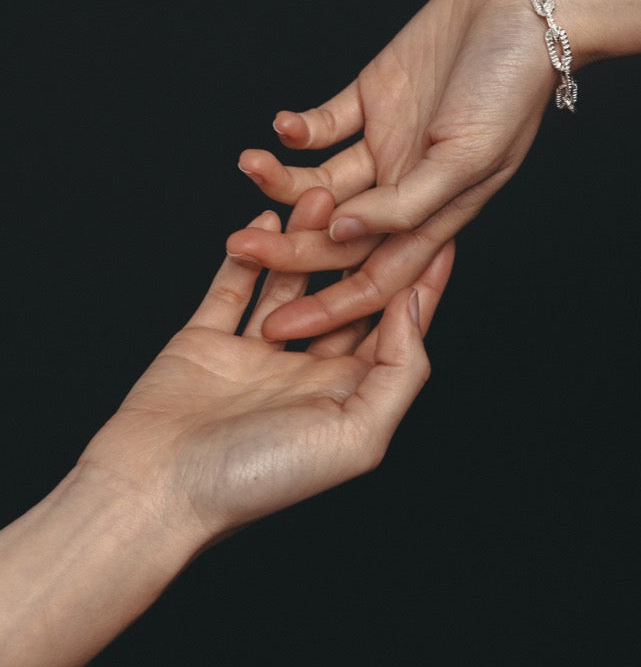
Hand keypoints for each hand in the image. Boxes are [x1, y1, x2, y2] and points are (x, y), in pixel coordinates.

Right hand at [79, 190, 453, 545]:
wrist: (155, 491)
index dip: (420, 285)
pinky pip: (233, 286)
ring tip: (322, 193)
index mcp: (345, 400)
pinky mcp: (205, 342)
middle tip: (379, 198)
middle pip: (343, 299)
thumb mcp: (356, 437)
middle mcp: (304, 376)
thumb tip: (414, 307)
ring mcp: (253, 356)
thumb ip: (397, 372)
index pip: (395, 332)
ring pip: (290, 284)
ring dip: (307, 240)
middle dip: (362, 251)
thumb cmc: (256, 480)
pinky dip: (250, 252)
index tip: (440, 235)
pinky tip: (267, 217)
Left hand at [234, 0, 556, 339]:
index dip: (327, 308)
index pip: (374, 279)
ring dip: (282, 181)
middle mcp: (406, 186)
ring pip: (321, 181)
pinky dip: (299, 130)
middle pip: (335, 235)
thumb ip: (407, 205)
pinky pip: (325, 125)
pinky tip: (282, 126)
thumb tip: (344, 236)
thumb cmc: (511, 87)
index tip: (276, 327)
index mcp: (437, 215)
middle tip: (237, 244)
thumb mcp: (468, 158)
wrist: (522, 6)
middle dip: (286, 246)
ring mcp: (387, 142)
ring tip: (251, 163)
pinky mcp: (373, 97)